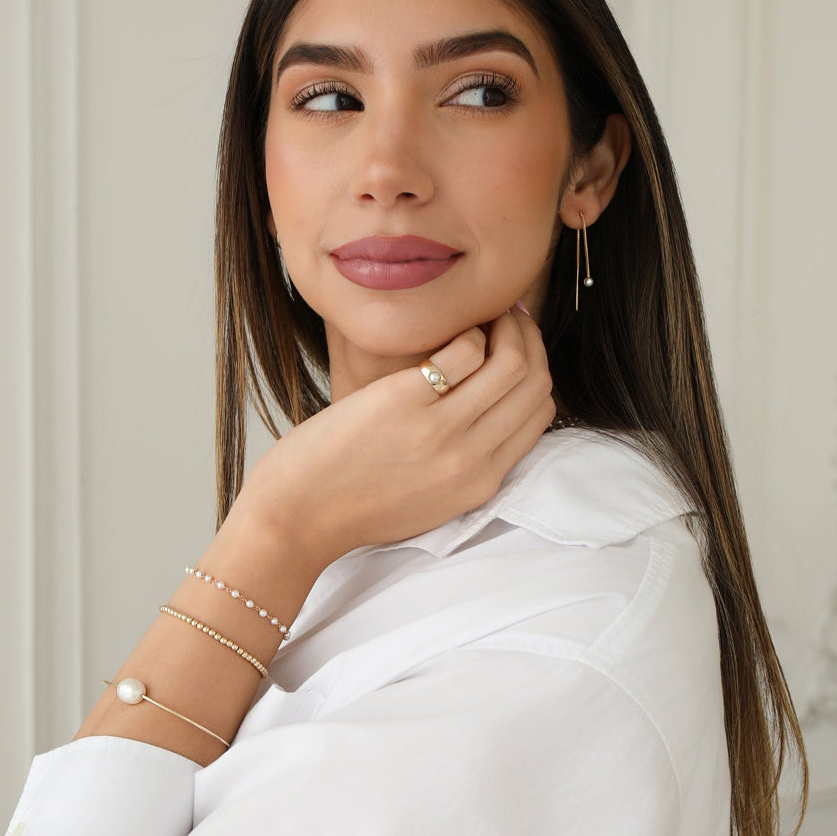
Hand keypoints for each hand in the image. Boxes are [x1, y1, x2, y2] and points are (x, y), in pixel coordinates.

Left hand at [230, 304, 557, 568]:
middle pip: (534, 384)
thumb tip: (485, 412)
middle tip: (508, 320)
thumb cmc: (353, 505)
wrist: (296, 518)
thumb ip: (464, 464)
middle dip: (530, 341)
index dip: (536, 371)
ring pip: (511, 363)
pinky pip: (464, 352)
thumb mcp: (430, 501)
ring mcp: (438, 430)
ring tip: (485, 316)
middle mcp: (470, 458)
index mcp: (480, 483)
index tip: (517, 348)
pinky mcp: (402, 402)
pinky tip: (445, 331)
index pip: (540, 413)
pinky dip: (466, 331)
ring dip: (506, 327)